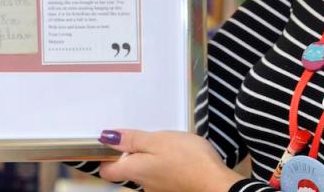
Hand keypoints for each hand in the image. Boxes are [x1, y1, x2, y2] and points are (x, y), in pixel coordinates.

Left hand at [98, 129, 243, 191]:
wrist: (216, 183)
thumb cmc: (189, 159)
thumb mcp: (159, 140)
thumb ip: (133, 140)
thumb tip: (107, 138)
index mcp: (135, 171)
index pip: (107, 170)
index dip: (107, 156)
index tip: (113, 142)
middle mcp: (143, 185)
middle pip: (128, 170)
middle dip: (135, 154)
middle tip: (149, 136)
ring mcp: (159, 190)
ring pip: (148, 172)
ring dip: (153, 159)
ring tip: (170, 144)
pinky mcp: (174, 189)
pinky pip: (163, 176)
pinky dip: (168, 166)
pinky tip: (181, 157)